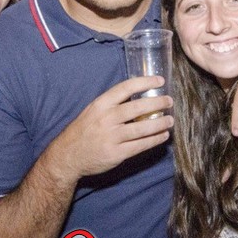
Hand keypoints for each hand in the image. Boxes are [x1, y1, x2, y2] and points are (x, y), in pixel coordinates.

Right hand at [45, 76, 172, 178]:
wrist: (67, 156)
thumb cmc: (83, 131)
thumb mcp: (93, 111)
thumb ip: (112, 104)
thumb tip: (139, 95)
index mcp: (101, 104)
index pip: (126, 88)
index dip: (145, 82)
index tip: (160, 81)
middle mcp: (106, 119)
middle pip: (137, 107)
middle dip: (157, 103)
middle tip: (169, 101)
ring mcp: (111, 137)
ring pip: (142, 128)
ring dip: (160, 123)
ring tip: (170, 121)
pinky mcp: (116, 153)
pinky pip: (140, 145)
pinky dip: (154, 140)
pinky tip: (163, 136)